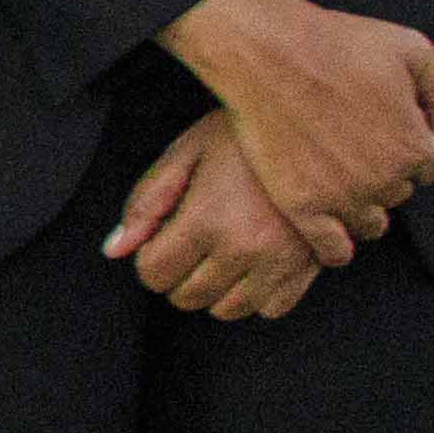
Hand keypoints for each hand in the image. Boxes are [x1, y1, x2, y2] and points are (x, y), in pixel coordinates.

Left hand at [104, 108, 333, 322]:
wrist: (318, 121)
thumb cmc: (246, 131)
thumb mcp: (186, 152)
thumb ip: (146, 202)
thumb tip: (115, 249)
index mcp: (208, 219)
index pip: (154, 275)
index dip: (150, 257)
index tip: (163, 235)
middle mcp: (245, 249)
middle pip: (187, 297)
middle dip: (178, 274)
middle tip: (192, 239)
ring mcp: (281, 262)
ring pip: (227, 310)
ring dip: (215, 288)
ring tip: (222, 248)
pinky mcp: (311, 268)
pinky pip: (270, 308)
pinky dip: (257, 293)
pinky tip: (254, 260)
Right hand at [159, 0, 433, 240]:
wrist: (266, 53)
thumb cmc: (338, 45)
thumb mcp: (413, 48)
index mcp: (416, 147)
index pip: (428, 167)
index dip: (406, 146)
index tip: (381, 131)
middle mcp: (385, 181)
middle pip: (397, 194)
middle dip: (382, 174)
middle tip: (352, 147)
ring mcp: (343, 198)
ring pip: (370, 224)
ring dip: (362, 209)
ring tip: (339, 183)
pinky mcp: (303, 208)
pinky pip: (333, 250)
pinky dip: (336, 248)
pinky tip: (329, 230)